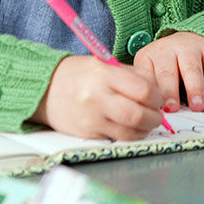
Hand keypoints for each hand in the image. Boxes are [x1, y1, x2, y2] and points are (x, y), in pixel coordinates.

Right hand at [31, 56, 163, 140]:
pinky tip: (130, 127)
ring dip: (145, 129)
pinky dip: (130, 134)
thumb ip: (131, 75)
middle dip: (155, 117)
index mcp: (103, 74)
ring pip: (130, 132)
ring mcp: (92, 118)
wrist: (45, 89)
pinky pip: (118, 138)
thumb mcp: (104, 64)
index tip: (157, 97)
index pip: (143, 89)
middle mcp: (97, 97)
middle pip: (138, 114)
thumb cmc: (79, 74)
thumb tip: (157, 91)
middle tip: (156, 114)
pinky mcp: (88, 133)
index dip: (156, 96)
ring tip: (145, 121)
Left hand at [133, 32, 203, 113]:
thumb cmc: (166, 65)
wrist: (187, 41)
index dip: (149, 91)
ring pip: (192, 69)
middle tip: (173, 109)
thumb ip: (151, 91)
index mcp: (148, 56)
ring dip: (195, 89)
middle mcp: (168, 49)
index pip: (146, 74)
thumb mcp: (151, 72)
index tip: (152, 108)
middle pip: (167, 71)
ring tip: (197, 107)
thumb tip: (153, 116)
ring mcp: (190, 48)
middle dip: (170, 91)